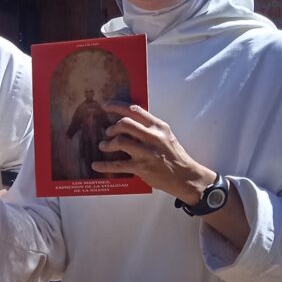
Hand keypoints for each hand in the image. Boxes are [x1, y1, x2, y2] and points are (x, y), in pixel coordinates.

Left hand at [94, 103, 215, 203]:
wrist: (185, 176)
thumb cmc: (174, 155)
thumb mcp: (166, 136)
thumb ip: (149, 128)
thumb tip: (128, 123)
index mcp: (159, 127)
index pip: (135, 110)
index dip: (117, 106)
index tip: (106, 105)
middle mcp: (153, 137)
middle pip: (125, 124)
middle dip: (113, 127)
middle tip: (108, 132)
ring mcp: (146, 152)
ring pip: (120, 141)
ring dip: (108, 144)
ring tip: (104, 146)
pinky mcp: (141, 167)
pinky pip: (117, 164)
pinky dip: (104, 165)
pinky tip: (96, 165)